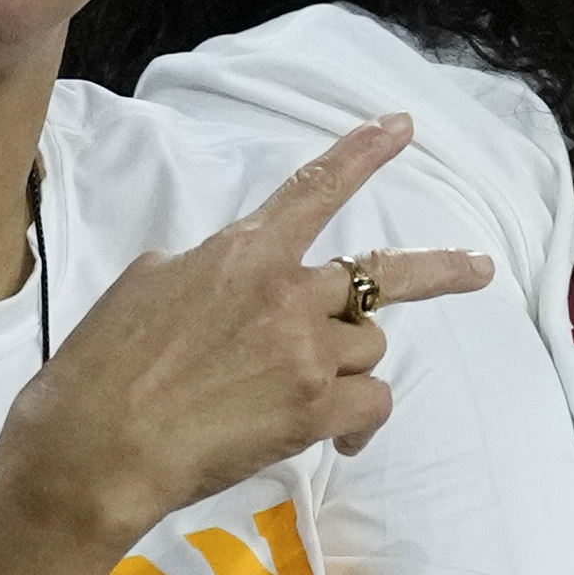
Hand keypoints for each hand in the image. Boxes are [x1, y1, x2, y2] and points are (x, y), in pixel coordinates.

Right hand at [0, 115, 491, 574]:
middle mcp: (285, 292)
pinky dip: (359, 423)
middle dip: (437, 272)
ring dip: (347, 368)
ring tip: (305, 397)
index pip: (314, 188)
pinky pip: (372, 404)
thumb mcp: (146, 285)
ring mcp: (305, 351)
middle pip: (378, 277)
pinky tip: (333, 437)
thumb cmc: (100, 369)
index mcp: (240, 252)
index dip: (363, 154)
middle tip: (477, 269)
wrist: (96, 446)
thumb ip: (207, 271)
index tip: (402, 128)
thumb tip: (232, 286)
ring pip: (368, 348)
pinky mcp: (314, 410)